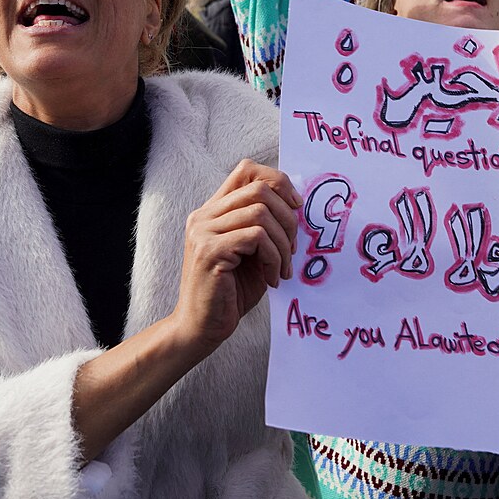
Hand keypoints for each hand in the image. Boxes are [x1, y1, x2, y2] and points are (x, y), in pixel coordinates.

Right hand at [172, 159, 299, 354]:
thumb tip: (296, 206)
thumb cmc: (231, 292)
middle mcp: (204, 216)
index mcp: (213, 211)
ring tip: (282, 268)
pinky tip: (272, 278)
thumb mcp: (253, 253)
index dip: (278, 181)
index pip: (247, 170)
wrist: (201, 328)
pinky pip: (256, 237)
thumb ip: (266, 227)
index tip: (296, 207)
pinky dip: (273, 257)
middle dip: (288, 217)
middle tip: (293, 248)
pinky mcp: (209, 251)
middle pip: (259, 188)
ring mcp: (203, 231)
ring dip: (283, 243)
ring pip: (261, 213)